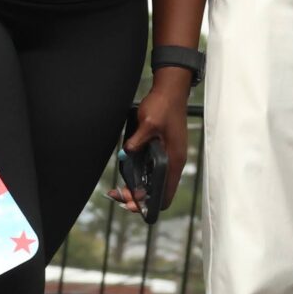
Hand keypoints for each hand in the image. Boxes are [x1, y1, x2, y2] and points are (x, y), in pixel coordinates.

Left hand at [116, 68, 191, 210]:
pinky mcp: (162, 151)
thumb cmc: (164, 106)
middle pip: (157, 192)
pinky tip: (126, 177)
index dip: (148, 203)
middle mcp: (173, 162)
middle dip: (138, 198)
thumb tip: (126, 153)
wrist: (170, 91)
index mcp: (174, 159)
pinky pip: (150, 172)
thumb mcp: (150, 123)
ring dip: (137, 189)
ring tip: (118, 191)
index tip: (131, 200)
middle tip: (119, 196)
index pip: (165, 193)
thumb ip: (138, 140)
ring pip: (153, 183)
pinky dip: (139, 178)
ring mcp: (168, 157)